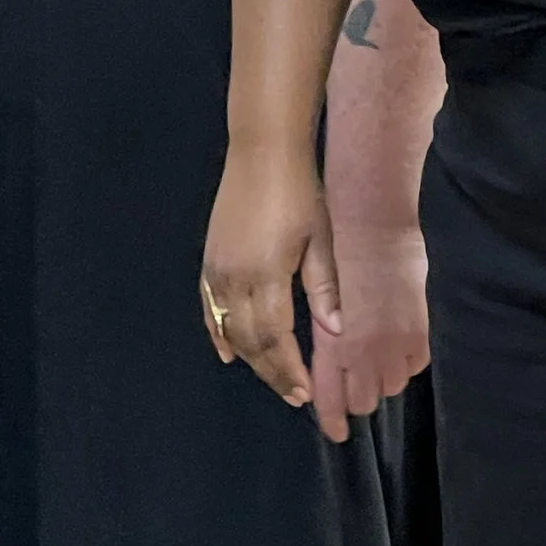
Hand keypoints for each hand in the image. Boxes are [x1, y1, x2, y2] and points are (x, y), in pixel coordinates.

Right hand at [201, 139, 340, 415]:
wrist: (263, 150)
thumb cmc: (301, 190)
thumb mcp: (322, 237)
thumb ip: (325, 286)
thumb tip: (336, 332)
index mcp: (265, 275)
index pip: (274, 338)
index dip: (288, 369)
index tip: (305, 392)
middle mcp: (234, 278)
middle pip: (249, 341)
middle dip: (271, 372)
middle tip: (294, 395)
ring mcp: (217, 269)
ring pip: (227, 329)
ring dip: (250, 357)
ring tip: (273, 377)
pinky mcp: (209, 259)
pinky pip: (208, 307)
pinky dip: (217, 333)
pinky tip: (228, 353)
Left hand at [307, 222, 427, 443]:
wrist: (377, 227)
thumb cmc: (341, 252)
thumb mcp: (325, 298)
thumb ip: (330, 331)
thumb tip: (336, 349)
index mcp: (334, 345)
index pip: (332, 396)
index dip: (333, 417)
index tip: (337, 432)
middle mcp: (364, 353)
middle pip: (364, 400)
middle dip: (358, 394)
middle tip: (356, 377)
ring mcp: (395, 347)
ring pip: (391, 386)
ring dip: (383, 377)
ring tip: (376, 354)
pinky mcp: (419, 336)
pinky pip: (414, 367)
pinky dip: (406, 361)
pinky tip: (398, 342)